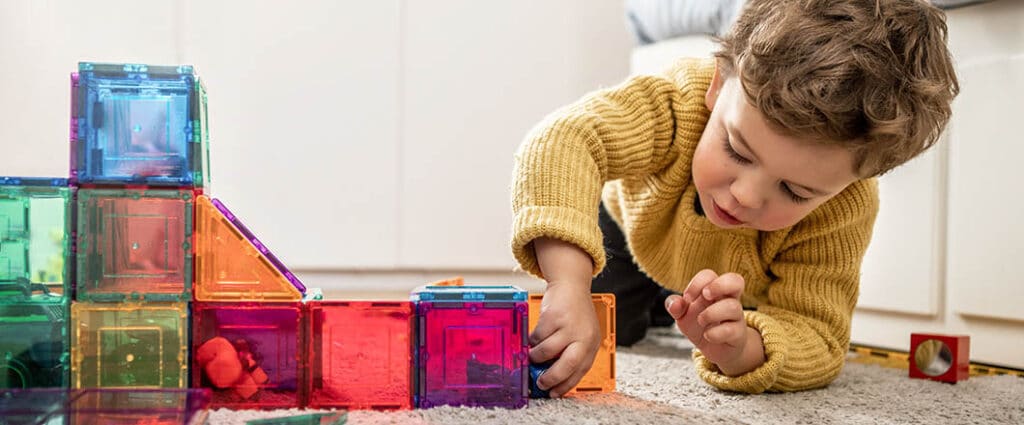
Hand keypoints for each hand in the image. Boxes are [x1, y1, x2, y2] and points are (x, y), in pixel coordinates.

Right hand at [529, 238, 600, 397]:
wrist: (571, 285)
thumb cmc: (575, 313)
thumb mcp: (581, 334)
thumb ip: (572, 353)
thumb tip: (552, 375)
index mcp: (592, 344)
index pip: (580, 371)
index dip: (565, 385)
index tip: (553, 393)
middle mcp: (583, 337)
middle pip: (566, 366)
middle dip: (550, 378)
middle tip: (539, 382)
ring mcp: (569, 326)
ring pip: (546, 352)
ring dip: (535, 357)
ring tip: (533, 355)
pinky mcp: (554, 317)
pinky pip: (537, 337)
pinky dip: (532, 340)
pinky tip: (533, 338)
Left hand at [665, 269, 763, 375]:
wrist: (716, 349)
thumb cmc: (701, 326)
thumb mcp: (683, 316)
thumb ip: (675, 306)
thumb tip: (675, 303)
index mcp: (714, 291)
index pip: (710, 275)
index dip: (697, 283)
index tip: (687, 298)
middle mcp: (728, 300)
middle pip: (736, 280)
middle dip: (719, 285)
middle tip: (705, 296)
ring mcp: (736, 317)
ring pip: (733, 306)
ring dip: (711, 313)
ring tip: (701, 321)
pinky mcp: (738, 335)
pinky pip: (732, 330)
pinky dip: (716, 333)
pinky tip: (708, 336)